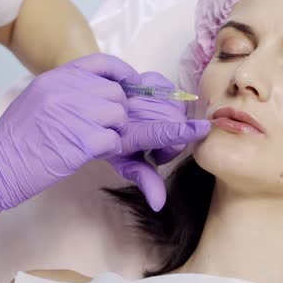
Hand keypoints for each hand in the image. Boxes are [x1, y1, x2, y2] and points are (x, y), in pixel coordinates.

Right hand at [0, 53, 135, 228]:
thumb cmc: (14, 140)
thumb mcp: (35, 100)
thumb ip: (65, 90)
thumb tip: (97, 91)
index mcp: (54, 78)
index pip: (100, 62)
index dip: (122, 72)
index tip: (131, 83)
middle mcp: (65, 90)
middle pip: (114, 92)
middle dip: (116, 111)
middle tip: (106, 127)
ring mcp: (74, 114)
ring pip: (118, 115)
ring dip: (114, 131)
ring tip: (98, 142)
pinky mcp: (81, 141)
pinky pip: (114, 140)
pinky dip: (110, 149)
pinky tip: (95, 154)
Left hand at [106, 71, 209, 211]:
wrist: (80, 116)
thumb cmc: (109, 142)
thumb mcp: (125, 162)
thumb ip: (145, 179)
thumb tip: (160, 204)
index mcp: (128, 138)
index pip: (159, 134)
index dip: (182, 131)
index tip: (202, 128)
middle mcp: (128, 114)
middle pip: (171, 117)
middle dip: (175, 131)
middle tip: (160, 142)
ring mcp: (126, 94)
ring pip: (168, 98)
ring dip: (171, 111)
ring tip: (156, 120)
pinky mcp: (126, 78)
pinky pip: (157, 81)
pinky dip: (162, 89)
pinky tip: (153, 100)